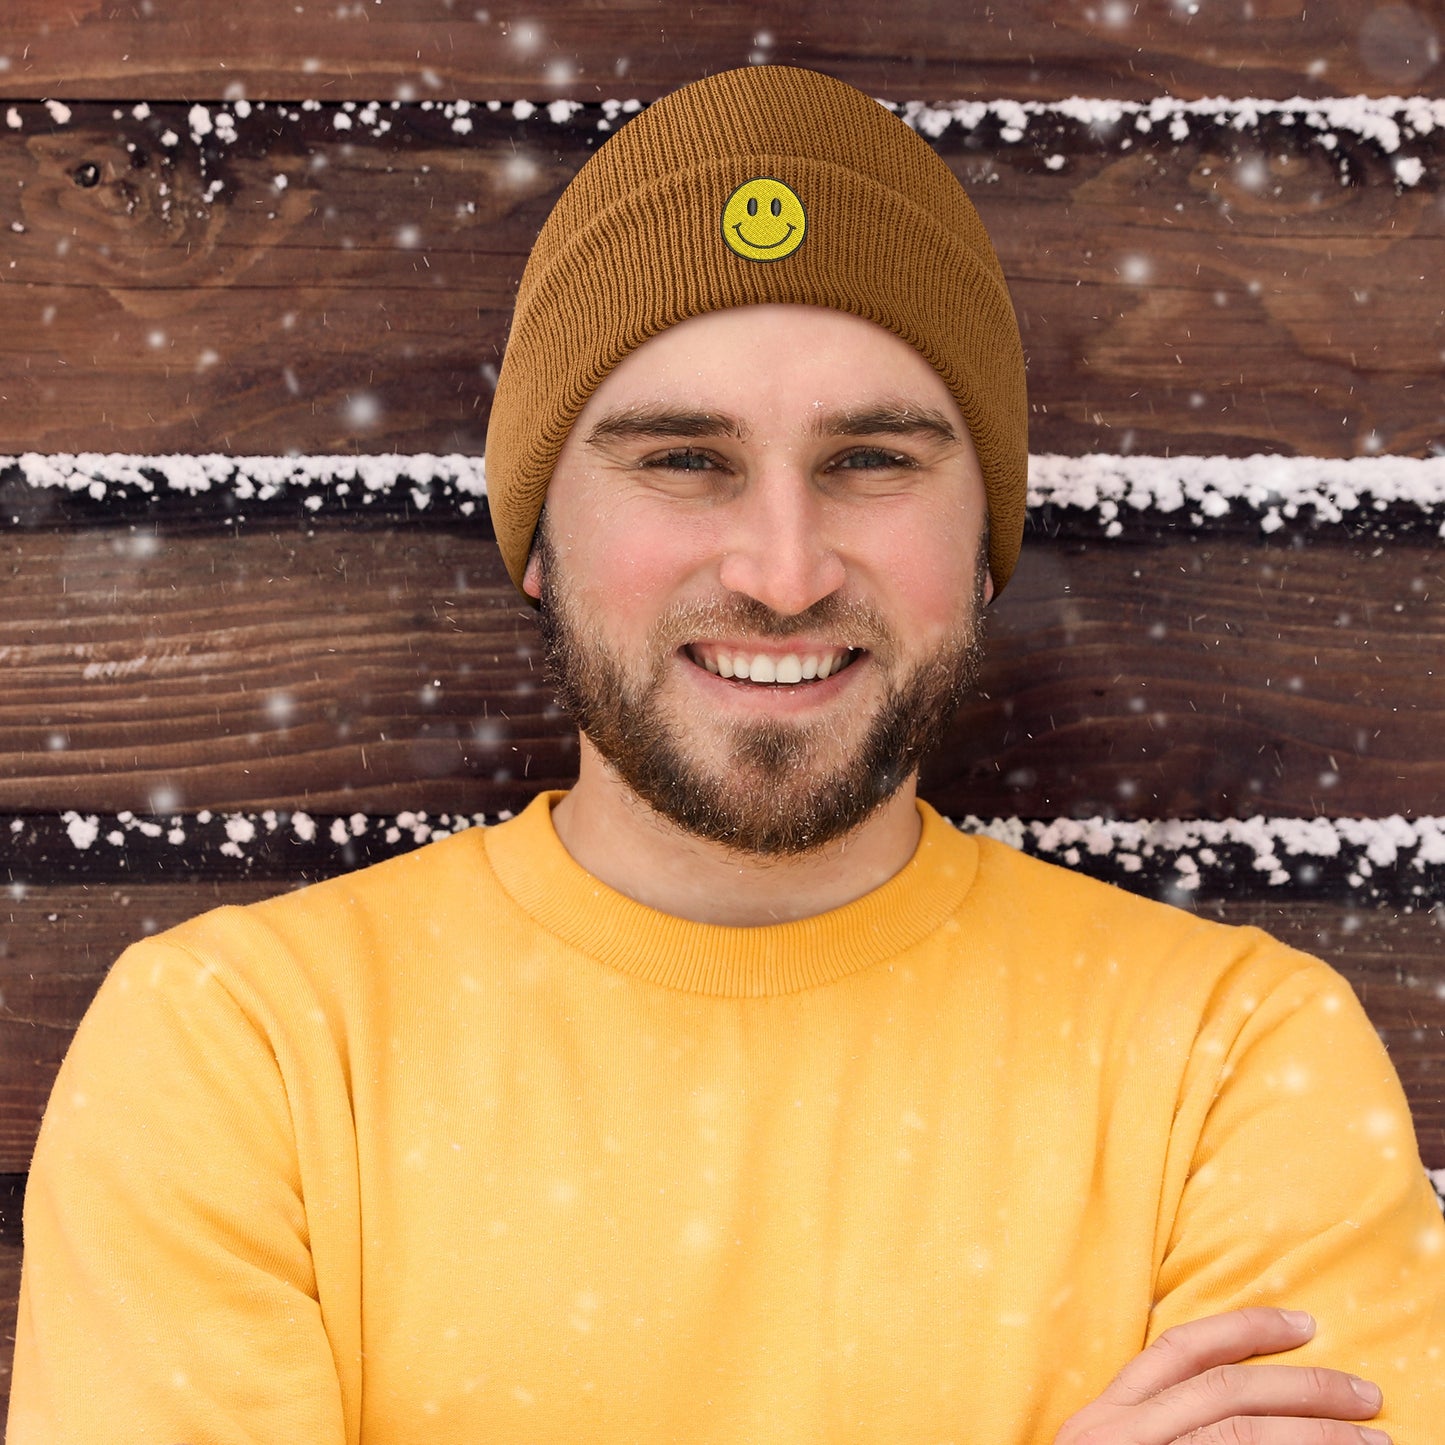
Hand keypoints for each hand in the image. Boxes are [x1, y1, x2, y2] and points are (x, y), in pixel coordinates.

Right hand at [1054, 1307, 1388, 1443]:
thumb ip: (1161, 1428)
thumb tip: (1253, 1410)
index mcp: (1106, 1418)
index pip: (1180, 1350)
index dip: (1244, 1329)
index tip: (1303, 1326)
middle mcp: (1119, 1436)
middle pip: (1224, 1391)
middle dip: (1304, 1387)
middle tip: (1365, 1394)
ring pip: (1243, 1433)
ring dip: (1318, 1436)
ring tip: (1374, 1443)